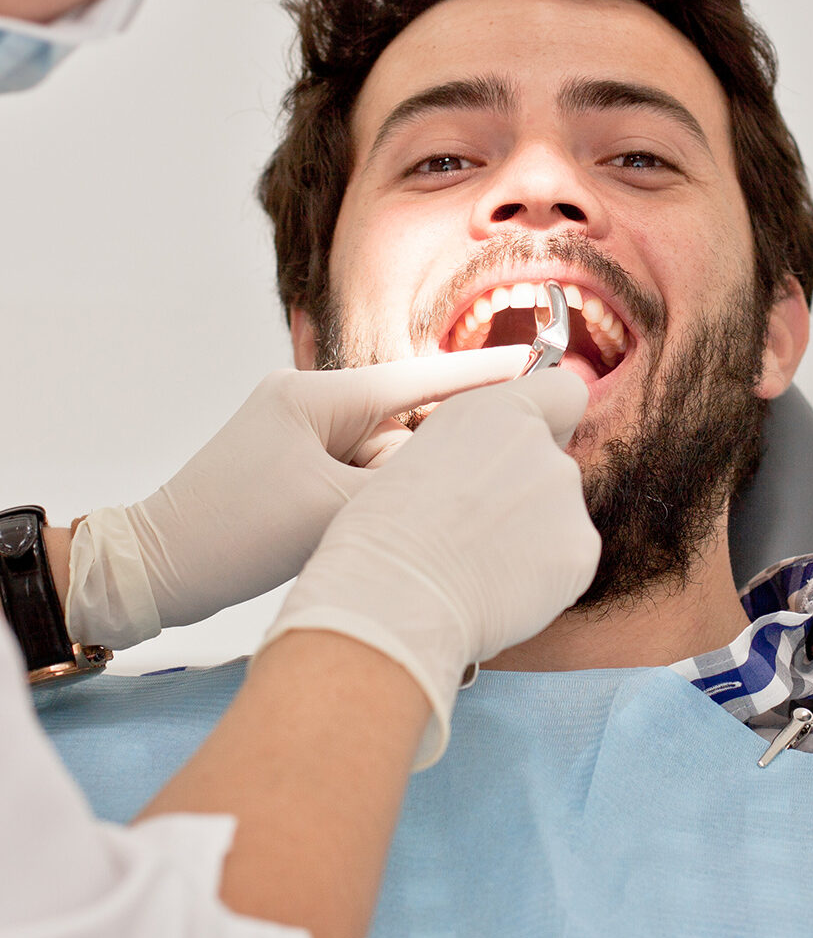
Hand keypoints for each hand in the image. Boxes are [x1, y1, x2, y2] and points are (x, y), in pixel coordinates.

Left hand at [66, 347, 530, 646]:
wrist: (155, 571)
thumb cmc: (233, 535)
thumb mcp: (333, 511)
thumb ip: (404, 487)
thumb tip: (458, 473)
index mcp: (317, 397)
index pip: (417, 380)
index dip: (479, 376)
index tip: (531, 366)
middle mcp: (310, 405)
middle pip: (405, 420)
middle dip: (446, 445)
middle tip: (509, 457)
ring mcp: (299, 438)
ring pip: (384, 454)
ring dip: (408, 482)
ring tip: (446, 506)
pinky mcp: (293, 471)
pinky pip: (357, 476)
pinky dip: (380, 498)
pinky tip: (403, 522)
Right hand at [263, 371, 599, 767]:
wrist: (391, 596)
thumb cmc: (382, 536)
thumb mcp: (415, 459)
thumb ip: (472, 450)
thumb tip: (497, 467)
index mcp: (494, 412)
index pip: (564, 391)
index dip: (554, 418)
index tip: (536, 441)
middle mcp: (539, 444)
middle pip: (553, 465)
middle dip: (525, 494)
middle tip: (473, 531)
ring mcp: (565, 497)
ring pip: (558, 517)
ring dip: (531, 538)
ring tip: (474, 566)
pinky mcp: (580, 548)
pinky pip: (568, 561)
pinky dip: (543, 579)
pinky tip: (496, 592)